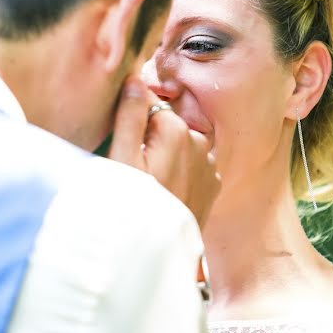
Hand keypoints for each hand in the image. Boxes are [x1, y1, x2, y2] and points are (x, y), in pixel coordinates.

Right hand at [108, 76, 220, 228]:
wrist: (158, 253)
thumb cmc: (132, 205)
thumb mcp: (122, 158)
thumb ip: (129, 114)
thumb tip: (136, 78)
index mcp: (176, 129)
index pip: (147, 105)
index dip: (130, 120)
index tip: (120, 143)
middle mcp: (199, 140)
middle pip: (164, 125)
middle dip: (149, 138)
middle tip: (132, 168)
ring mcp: (209, 164)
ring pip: (179, 146)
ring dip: (165, 156)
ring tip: (148, 183)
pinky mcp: (212, 185)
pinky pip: (191, 167)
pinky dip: (179, 173)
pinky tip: (166, 191)